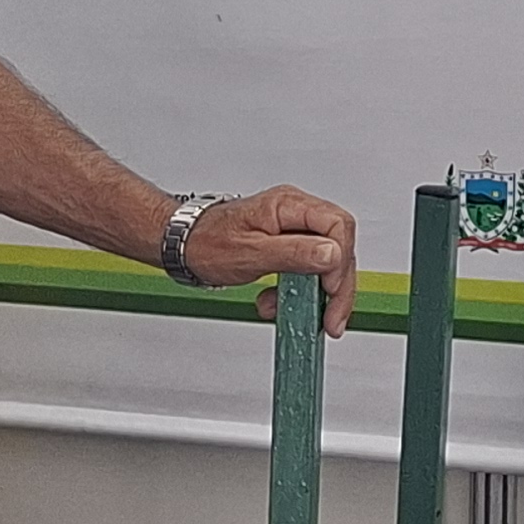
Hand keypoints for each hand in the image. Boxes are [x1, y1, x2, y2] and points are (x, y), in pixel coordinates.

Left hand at [182, 185, 359, 337]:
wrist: (183, 244)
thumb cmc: (206, 242)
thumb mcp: (251, 252)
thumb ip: (294, 253)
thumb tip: (332, 255)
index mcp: (288, 205)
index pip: (337, 226)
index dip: (340, 261)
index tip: (329, 290)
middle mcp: (295, 213)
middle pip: (338, 246)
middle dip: (336, 287)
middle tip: (330, 317)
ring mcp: (292, 229)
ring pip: (326, 262)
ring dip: (316, 293)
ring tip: (300, 313)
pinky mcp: (288, 245)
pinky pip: (308, 268)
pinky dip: (299, 292)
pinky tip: (280, 302)